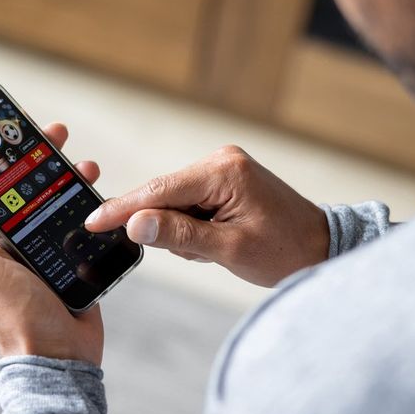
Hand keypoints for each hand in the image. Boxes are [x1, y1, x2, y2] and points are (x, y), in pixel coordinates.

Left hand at [0, 123, 103, 363]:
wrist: (60, 355)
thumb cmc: (15, 315)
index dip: (2, 157)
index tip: (14, 131)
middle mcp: (17, 240)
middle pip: (29, 187)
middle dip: (42, 157)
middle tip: (58, 134)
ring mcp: (48, 248)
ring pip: (59, 200)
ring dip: (70, 177)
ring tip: (85, 163)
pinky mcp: (75, 259)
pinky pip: (83, 222)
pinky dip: (91, 204)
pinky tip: (99, 192)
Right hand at [85, 146, 329, 286]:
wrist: (322, 248)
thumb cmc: (285, 250)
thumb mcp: (229, 249)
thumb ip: (180, 235)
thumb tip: (136, 224)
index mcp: (224, 171)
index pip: (160, 188)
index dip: (123, 207)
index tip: (93, 221)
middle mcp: (221, 161)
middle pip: (165, 195)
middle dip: (168, 228)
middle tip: (202, 252)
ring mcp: (223, 169)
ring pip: (175, 203)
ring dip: (185, 232)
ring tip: (217, 249)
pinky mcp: (225, 181)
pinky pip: (191, 205)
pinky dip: (194, 228)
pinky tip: (218, 241)